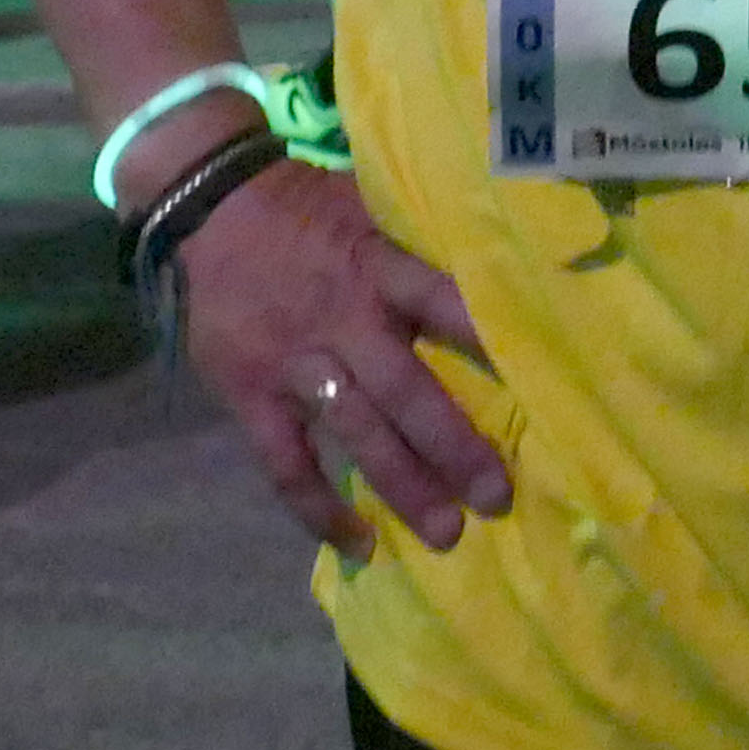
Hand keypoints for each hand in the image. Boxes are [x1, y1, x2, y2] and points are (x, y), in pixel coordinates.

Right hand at [170, 160, 510, 557]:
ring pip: (355, 434)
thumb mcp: (369, 206)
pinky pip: (285, 463)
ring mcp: (294, 365)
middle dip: (453, 447)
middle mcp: (341, 322)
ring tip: (447, 534)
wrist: (209, 205)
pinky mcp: (251, 396)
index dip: (487, 343)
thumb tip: (499, 272)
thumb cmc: (307, 209)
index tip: (540, 385)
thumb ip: (418, 248)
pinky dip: (318, 509)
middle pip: (405, 392)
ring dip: (403, 486)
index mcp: (376, 269)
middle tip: (497, 498)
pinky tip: (358, 544)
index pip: (442, 305)